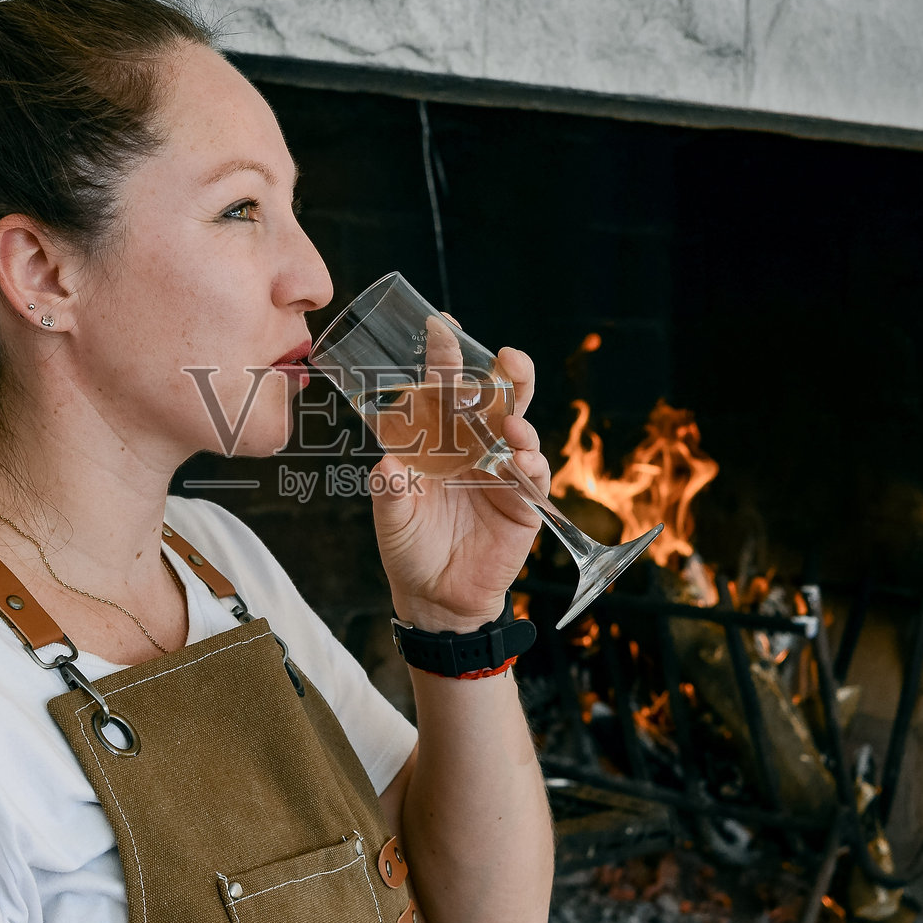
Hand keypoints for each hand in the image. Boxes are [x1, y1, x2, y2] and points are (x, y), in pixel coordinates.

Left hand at [369, 334, 546, 632]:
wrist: (435, 598)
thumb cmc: (408, 547)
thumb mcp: (390, 516)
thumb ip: (390, 489)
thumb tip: (388, 465)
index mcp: (438, 439)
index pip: (445, 388)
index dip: (447, 355)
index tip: (443, 324)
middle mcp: (473, 446)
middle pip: (497, 397)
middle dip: (507, 373)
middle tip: (506, 357)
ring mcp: (501, 472)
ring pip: (521, 429)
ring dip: (521, 418)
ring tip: (512, 423)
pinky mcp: (522, 503)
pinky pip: (534, 476)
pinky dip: (531, 465)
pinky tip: (521, 463)